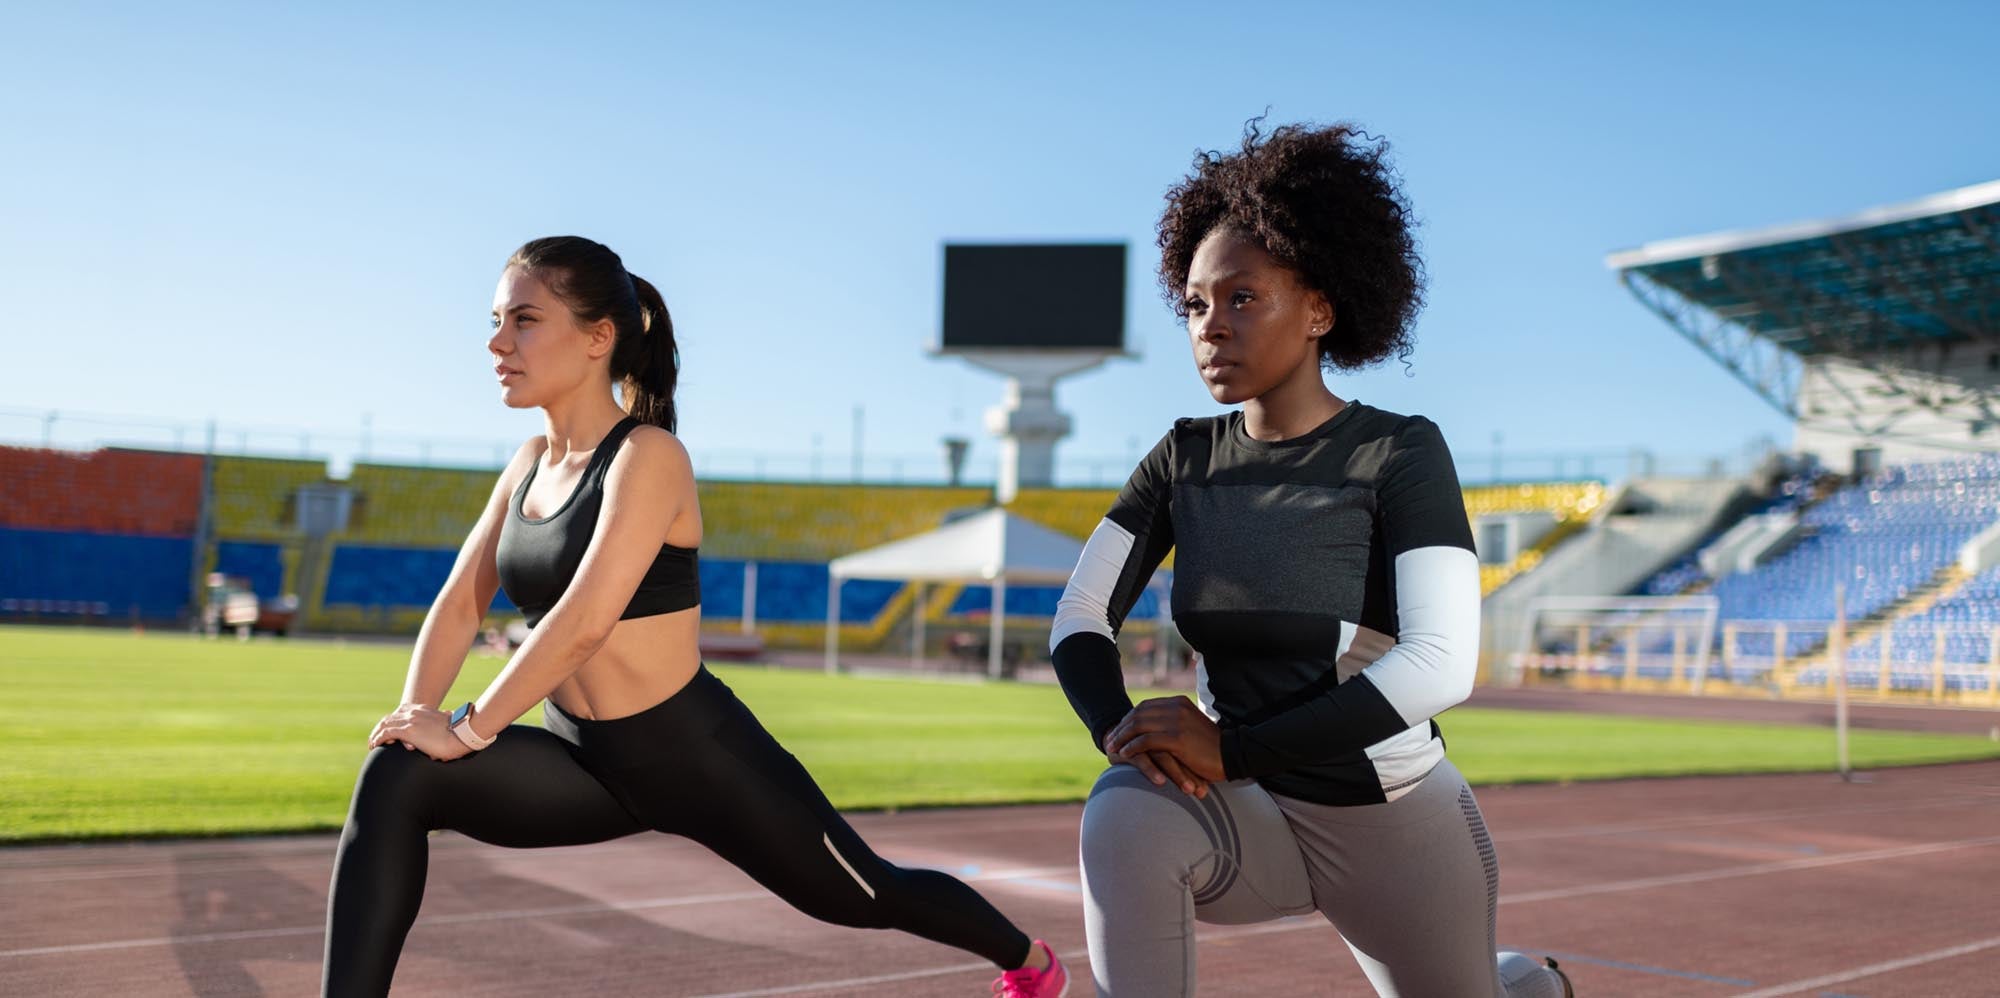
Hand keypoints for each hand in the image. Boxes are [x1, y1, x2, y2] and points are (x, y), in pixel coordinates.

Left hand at [368, 704, 470, 761]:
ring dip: (376, 734)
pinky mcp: (408, 731)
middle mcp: (414, 713)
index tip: (387, 731)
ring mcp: (410, 721)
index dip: (391, 721)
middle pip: (389, 718)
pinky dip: (378, 739)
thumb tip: (448, 715)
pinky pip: (385, 733)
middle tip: (375, 738)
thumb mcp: (448, 723)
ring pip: (384, 725)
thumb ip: (443, 719)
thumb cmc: (458, 732)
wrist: (462, 735)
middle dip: (380, 728)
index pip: (400, 712)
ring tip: (372, 744)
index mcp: (422, 710)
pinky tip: (374, 745)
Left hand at [1106, 696, 1225, 788]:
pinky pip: (1146, 741)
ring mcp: (1176, 722)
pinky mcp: (1177, 739)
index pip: (1145, 707)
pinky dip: (1132, 747)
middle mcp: (1176, 707)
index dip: (1128, 719)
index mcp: (1178, 702)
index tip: (1118, 731)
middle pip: (1138, 714)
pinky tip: (1125, 755)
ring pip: (1139, 726)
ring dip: (1122, 738)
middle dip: (1121, 728)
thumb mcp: (1191, 726)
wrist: (1233, 754)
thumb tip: (1155, 727)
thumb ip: (1174, 722)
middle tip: (1109, 741)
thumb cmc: (1211, 746)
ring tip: (1112, 750)